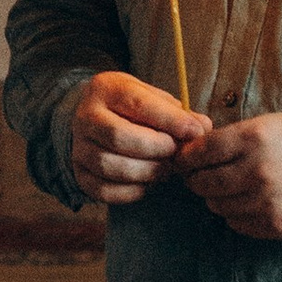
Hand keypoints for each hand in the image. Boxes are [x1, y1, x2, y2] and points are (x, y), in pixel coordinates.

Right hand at [71, 69, 209, 205]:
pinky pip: (104, 190)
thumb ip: (177, 112)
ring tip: (165, 169)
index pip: (136, 104)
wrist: (95, 119)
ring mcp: (78, 147)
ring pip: (110, 166)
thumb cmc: (131, 108)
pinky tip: (147, 183)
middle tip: (176, 153)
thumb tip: (203, 127)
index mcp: (105, 89)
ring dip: (146, 172)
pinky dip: (132, 191)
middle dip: (156, 148)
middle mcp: (85, 116)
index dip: (169, 120)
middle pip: (118, 137)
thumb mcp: (151, 98)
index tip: (194, 131)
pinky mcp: (79, 173)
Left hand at [179, 111, 281, 239]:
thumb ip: (230, 138)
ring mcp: (265, 203)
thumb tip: (194, 151)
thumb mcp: (267, 125)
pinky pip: (236, 223)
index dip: (187, 156)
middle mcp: (255, 173)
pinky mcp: (274, 225)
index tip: (185, 159)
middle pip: (202, 183)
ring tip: (232, 186)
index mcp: (252, 140)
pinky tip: (250, 201)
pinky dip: (237, 213)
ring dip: (218, 197)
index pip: (200, 152)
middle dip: (197, 178)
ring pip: (216, 206)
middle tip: (203, 174)